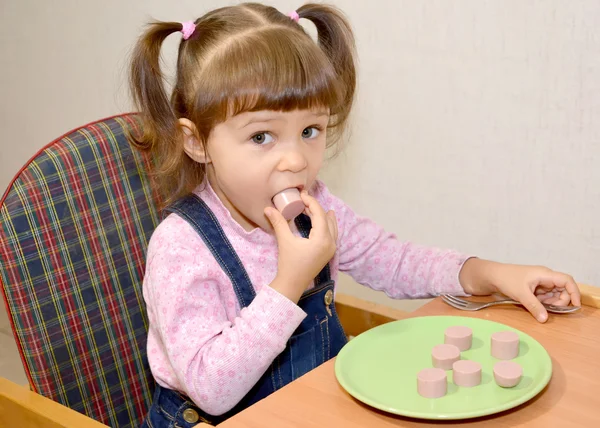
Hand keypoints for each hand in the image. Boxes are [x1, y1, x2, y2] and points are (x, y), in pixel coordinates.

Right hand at [264, 191, 337, 302]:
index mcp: (322, 239)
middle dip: (316, 208)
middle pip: (327, 219)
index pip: (319, 214)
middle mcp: (331, 243)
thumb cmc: (289, 263)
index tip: (301, 195)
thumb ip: (278, 222)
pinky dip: (327, 225)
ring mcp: (332, 249)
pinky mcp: (329, 253)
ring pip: (332, 226)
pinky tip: (322, 220)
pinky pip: (332, 234)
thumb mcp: (284, 241)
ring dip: (323, 215)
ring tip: (314, 207)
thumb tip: (268, 208)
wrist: (292, 284)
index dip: (311, 202)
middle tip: (304, 200)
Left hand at [459, 259, 580, 322]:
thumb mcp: (521, 294)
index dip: (574, 292)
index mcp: (544, 274)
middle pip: (562, 290)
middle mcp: (545, 277)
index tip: (575, 305)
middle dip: (559, 301)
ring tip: (539, 306)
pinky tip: (535, 305)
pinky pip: (545, 297)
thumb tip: (545, 319)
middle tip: (550, 309)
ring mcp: (540, 283)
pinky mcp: (534, 288)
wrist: (492, 276)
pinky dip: (543, 303)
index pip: (566, 280)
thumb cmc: (506, 279)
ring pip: (554, 295)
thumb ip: (534, 306)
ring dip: (550, 303)